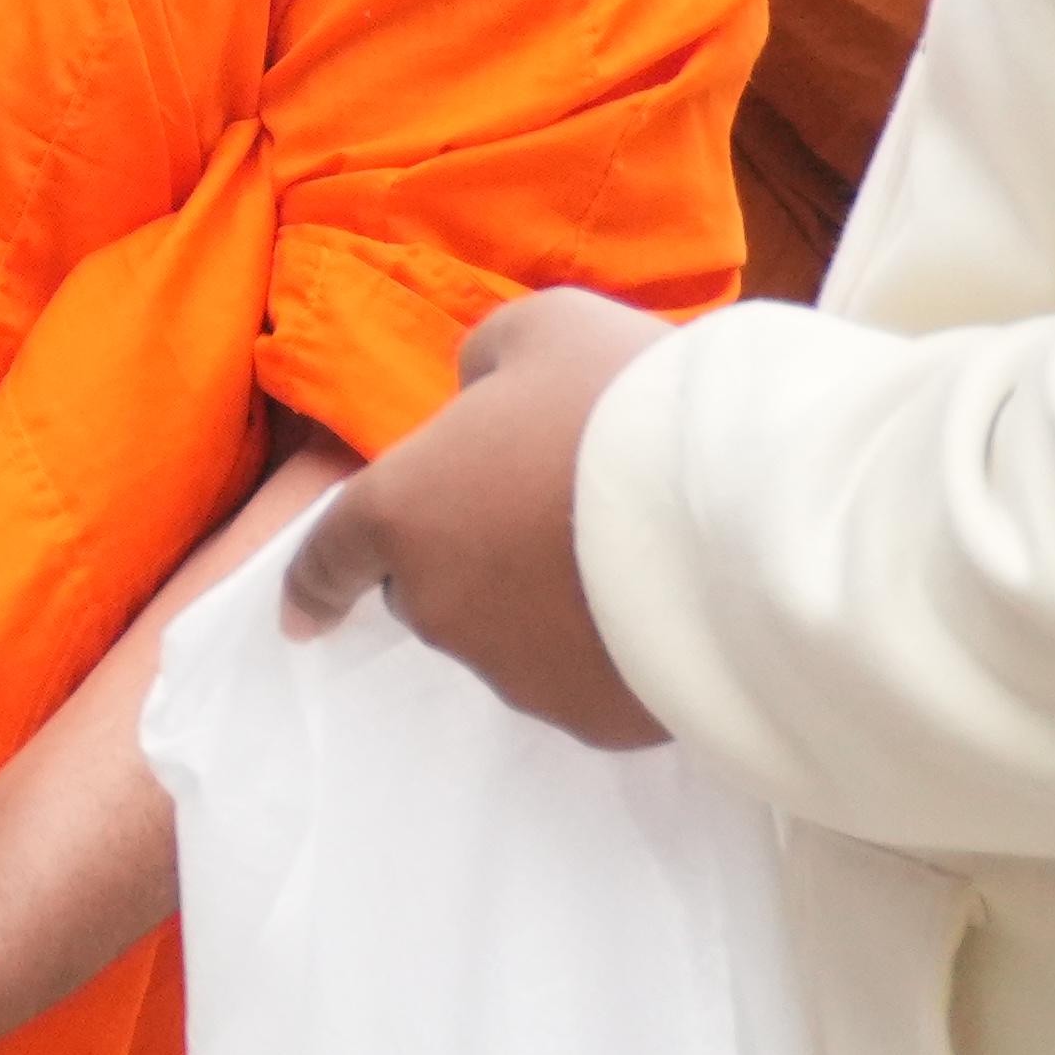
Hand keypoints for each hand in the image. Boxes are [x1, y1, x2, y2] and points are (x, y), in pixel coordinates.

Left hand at [279, 287, 674, 745]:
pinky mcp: (597, 723)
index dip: (316, 585)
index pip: (332, 554)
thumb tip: (483, 400)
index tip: (300, 620)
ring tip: (626, 556)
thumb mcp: (540, 332)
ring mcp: (518, 675)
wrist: (754, 517)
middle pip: (433, 593)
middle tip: (550, 517)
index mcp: (403, 512)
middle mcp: (442, 607)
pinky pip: (588, 683)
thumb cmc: (625, 404)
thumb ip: (486, 367)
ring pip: (511, 643)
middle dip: (468, 564)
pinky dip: (607, 653)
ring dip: (542, 608)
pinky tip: (663, 611)